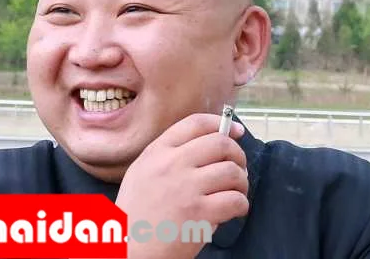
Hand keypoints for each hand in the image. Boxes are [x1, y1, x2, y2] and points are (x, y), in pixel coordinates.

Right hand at [115, 113, 248, 258]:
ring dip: (241, 182)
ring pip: (232, 171)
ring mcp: (186, 188)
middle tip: (238, 169)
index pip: (196, 123)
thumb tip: (210, 144)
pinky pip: (235, 200)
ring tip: (236, 192)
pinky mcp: (199, 213)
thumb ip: (169, 155)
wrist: (128, 249)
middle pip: (220, 143)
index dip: (222, 124)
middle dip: (238, 155)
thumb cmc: (136, 213)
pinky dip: (241, 205)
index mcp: (157, 151)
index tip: (235, 131)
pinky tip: (233, 211)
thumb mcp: (142, 171)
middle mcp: (172, 164)